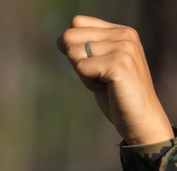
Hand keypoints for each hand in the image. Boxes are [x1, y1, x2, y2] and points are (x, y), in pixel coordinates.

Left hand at [58, 16, 172, 145]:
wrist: (139, 118)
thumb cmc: (116, 95)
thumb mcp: (97, 67)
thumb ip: (82, 50)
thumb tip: (59, 39)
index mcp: (121, 31)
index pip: (77, 22)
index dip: (73, 46)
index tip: (93, 64)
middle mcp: (124, 34)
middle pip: (70, 37)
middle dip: (76, 62)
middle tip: (99, 77)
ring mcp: (123, 47)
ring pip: (74, 54)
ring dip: (84, 75)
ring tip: (106, 83)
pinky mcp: (118, 63)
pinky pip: (81, 67)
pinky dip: (88, 82)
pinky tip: (107, 88)